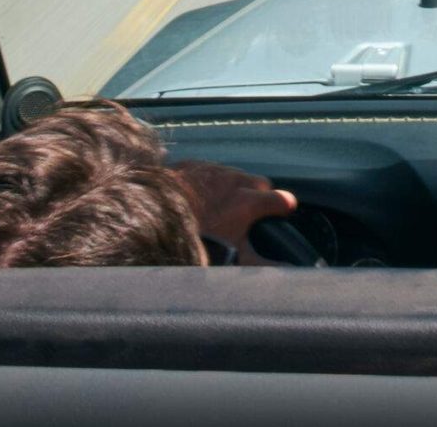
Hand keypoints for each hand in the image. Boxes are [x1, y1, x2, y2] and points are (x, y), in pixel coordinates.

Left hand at [169, 159, 296, 261]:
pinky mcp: (188, 165)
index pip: (281, 200)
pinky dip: (205, 181)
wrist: (148, 220)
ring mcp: (210, 170)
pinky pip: (205, 170)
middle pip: (258, 183)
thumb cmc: (197, 243)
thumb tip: (288, 270)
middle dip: (258, 195)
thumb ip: (264, 265)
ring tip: (220, 207)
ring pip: (232, 174)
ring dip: (231, 188)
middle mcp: (232, 181)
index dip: (284, 207)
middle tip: (249, 214)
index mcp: (247, 203)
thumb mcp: (234, 260)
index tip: (284, 213)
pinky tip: (196, 196)